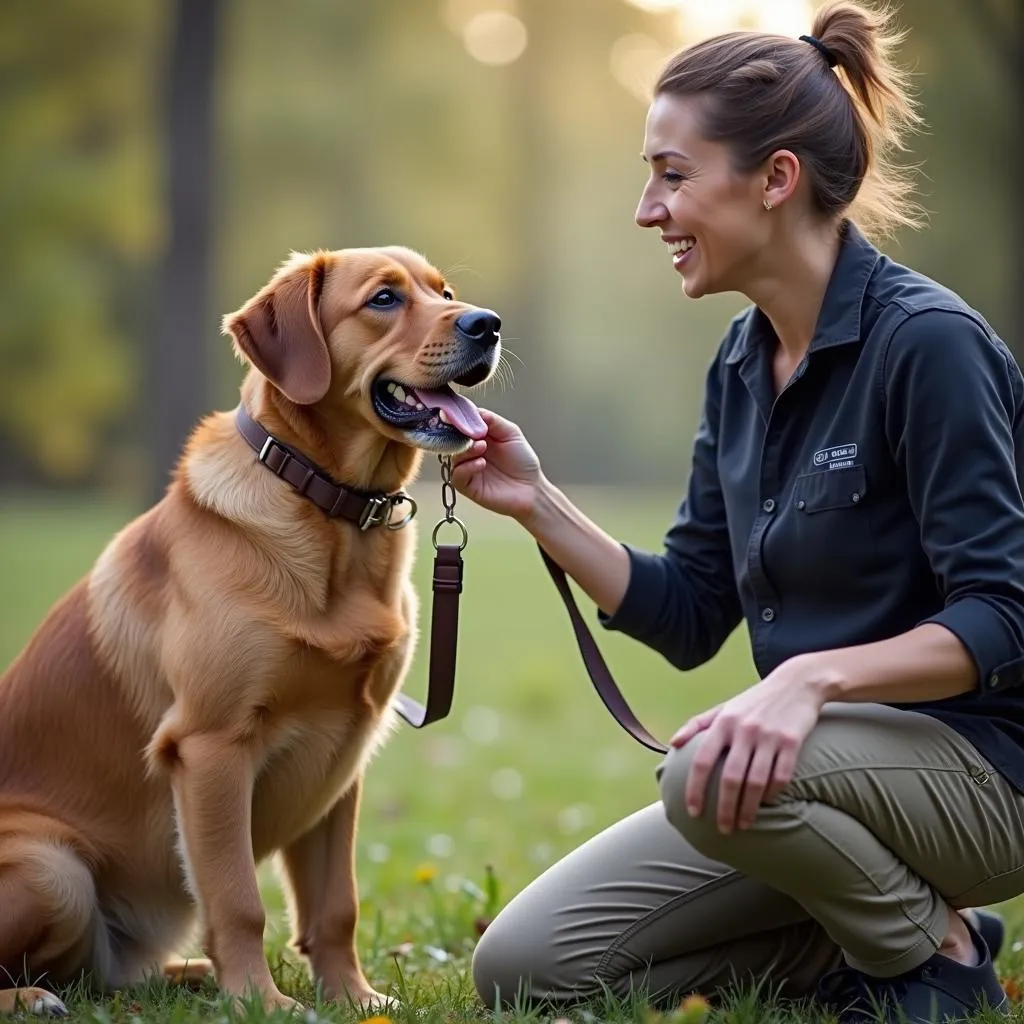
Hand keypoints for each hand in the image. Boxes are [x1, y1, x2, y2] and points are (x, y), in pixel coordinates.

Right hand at [450, 409, 543, 522]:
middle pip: (452, 440)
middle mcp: (471, 452)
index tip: (456, 414)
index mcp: (478, 437)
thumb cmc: (523, 461)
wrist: (532, 488)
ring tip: (482, 447)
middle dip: (459, 434)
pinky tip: (481, 464)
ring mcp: (468, 469)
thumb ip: (491, 420)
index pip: (460, 425)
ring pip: (453, 457)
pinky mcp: (468, 486)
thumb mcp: (510, 432)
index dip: (457, 419)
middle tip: (470, 432)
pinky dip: (467, 467)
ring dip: (465, 450)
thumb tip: (472, 411)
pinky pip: (457, 475)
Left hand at [670, 655, 833, 833]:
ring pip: (756, 781)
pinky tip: (768, 803)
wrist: (797, 683)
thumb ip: (697, 724)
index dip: (695, 788)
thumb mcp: (724, 707)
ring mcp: (769, 736)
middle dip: (725, 808)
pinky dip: (773, 793)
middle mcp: (744, 730)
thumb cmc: (754, 701)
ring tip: (744, 824)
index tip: (693, 812)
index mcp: (723, 723)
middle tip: (723, 829)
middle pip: (730, 778)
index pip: (702, 760)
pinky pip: (781, 775)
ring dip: (749, 808)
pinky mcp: (792, 741)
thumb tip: (672, 744)